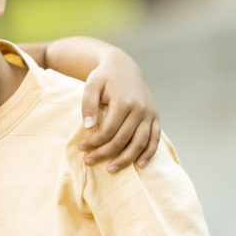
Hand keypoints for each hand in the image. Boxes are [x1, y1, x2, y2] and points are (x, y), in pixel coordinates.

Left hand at [78, 47, 160, 172]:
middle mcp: (140, 109)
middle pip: (122, 139)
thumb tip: (88, 126)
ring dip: (126, 159)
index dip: (93, 142)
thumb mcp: (91, 85)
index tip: (81, 148)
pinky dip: (149, 152)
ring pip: (140, 142)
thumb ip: (88, 104)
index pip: (108, 130)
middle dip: (104, 153)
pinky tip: (139, 164)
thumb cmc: (104, 77)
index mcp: (124, 102)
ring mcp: (150, 114)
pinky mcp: (155, 116)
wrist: (123, 67)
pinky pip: (155, 138)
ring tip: (111, 169)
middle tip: (88, 160)